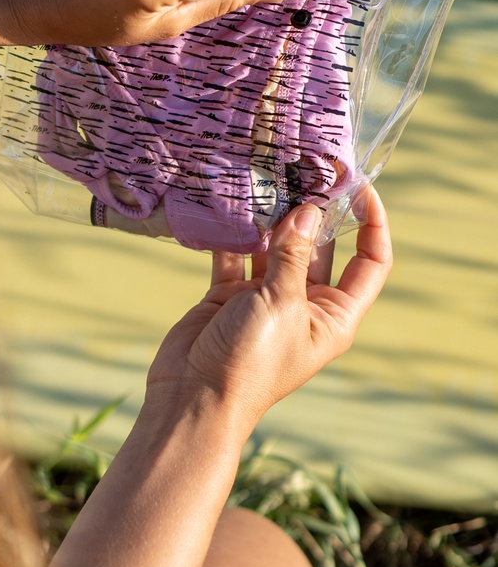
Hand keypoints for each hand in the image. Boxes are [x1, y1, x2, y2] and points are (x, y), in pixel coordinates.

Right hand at [145, 189, 391, 446]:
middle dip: (314, 212)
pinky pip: (236, 254)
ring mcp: (265, 297)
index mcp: (334, 315)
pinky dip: (233, 232)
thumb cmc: (251, 360)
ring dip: (271, 217)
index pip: (369, 263)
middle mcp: (304, 303)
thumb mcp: (281, 303)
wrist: (194, 397)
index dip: (372, 225)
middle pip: (319, 247)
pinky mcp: (229, 294)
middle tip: (304, 170)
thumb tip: (307, 210)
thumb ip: (293, 255)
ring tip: (268, 176)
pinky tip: (230, 203)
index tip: (360, 188)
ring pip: (275, 246)